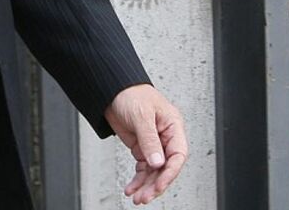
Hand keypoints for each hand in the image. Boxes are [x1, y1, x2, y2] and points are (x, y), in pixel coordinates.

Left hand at [104, 84, 186, 204]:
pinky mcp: (141, 147)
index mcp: (173, 126)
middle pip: (166, 167)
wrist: (111, 89)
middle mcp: (165, 137)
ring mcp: (153, 144)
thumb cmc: (130, 94)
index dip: (170, 172)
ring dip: (146, 185)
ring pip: (154, 171)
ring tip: (137, 198)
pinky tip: (131, 188)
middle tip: (145, 197)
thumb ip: (150, 140)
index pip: (178, 155)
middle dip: (156, 184)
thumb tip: (158, 163)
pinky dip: (138, 179)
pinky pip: (143, 168)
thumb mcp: (141, 116)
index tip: (160, 185)